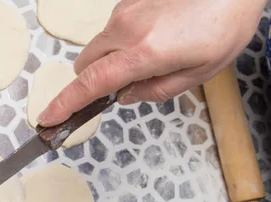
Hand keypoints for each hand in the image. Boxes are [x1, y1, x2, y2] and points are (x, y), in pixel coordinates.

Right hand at [38, 0, 266, 125]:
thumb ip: (156, 91)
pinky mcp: (128, 0)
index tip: (48, 118)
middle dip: (93, 81)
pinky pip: (113, 29)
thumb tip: (125, 97)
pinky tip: (154, 35)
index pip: (91, 83)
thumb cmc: (225, 24)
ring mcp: (125, 10)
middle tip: (123, 87)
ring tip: (152, 54)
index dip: (66, 103)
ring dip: (111, 60)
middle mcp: (125, 29)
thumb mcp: (199, 72)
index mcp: (143, 52)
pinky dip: (122, 41)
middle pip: (85, 65)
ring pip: (98, 46)